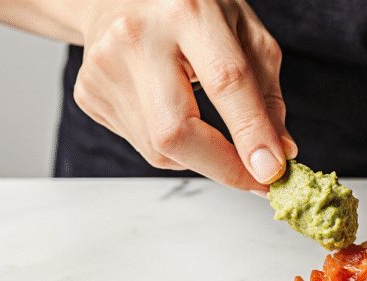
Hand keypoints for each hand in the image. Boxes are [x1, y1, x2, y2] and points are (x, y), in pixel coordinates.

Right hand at [75, 0, 295, 189]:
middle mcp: (138, 36)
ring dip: (197, 155)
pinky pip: (141, 145)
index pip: (224, 81)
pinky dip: (169, 145)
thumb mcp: (243, 32)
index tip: (271, 171)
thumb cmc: (190, 12)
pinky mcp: (87, 93)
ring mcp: (105, 68)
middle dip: (221, 166)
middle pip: (176, 132)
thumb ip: (265, 93)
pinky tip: (168, 107)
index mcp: (187, 11)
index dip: (250, 133)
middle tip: (253, 178)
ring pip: (159, 150)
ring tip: (200, 117)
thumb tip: (279, 152)